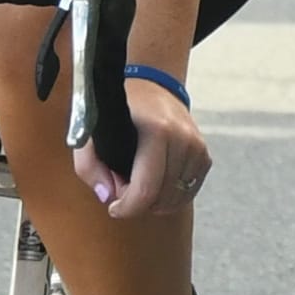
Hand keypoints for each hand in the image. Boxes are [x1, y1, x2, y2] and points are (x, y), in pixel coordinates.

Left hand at [74, 78, 209, 218]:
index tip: (114, 208)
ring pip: (177, 198)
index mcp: (157, 130)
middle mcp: (182, 138)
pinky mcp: (204, 155)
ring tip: (137, 182)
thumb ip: (89, 167)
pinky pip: (189, 192)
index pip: (146, 189)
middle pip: (162, 198)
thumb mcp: (92, 131)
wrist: (152, 86)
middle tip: (122, 187)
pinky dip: (171, 195)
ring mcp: (197, 147)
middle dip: (138, 203)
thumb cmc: (119, 111)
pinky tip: (155, 183)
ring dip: (155, 201)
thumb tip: (108, 196)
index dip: (127, 208)